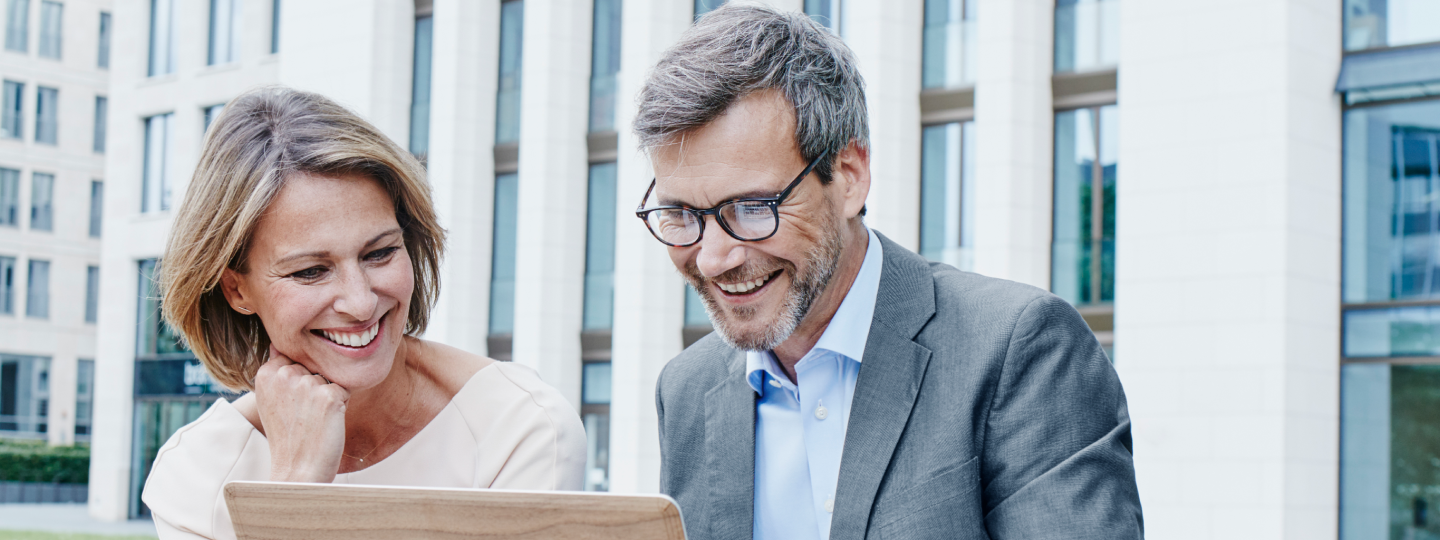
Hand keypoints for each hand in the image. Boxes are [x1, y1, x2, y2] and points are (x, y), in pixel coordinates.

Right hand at [253, 345, 349, 482]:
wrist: (297, 468)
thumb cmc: (288, 435)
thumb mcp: (272, 399)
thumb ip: (277, 370)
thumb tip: (278, 343)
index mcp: (266, 373)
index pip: (296, 358)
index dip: (299, 381)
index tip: (291, 405)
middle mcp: (284, 374)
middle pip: (314, 367)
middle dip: (315, 387)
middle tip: (304, 415)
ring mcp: (306, 384)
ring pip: (329, 378)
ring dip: (328, 396)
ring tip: (313, 419)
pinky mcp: (328, 396)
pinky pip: (344, 389)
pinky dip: (341, 405)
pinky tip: (326, 422)